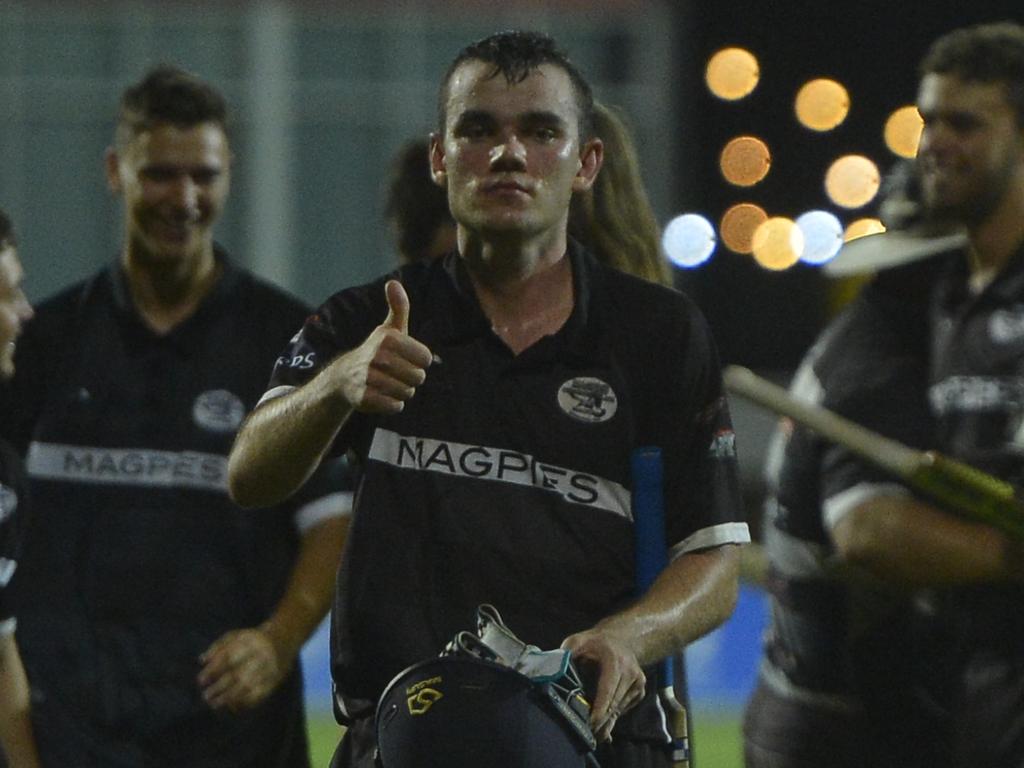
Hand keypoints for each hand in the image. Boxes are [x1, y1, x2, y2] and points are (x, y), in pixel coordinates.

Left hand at [197, 625, 291, 711]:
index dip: (213, 669)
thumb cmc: (252, 639)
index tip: (200, 680)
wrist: (285, 638)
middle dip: (219, 687)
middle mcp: (261, 654)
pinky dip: (245, 702)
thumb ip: (218, 646)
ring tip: (215, 704)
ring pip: (248, 686)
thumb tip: (202, 661)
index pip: (228, 656)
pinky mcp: (276, 679)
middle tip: (206, 696)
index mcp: (249, 641)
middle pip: (238, 673)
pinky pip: (260, 694)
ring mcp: (270, 668)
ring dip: (229, 697)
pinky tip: (233, 706)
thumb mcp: (236, 635)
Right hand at [330, 280, 432, 413]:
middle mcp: (377, 357)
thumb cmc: (377, 351)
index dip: (419, 361)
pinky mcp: (364, 397)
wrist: (344, 377)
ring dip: (402, 392)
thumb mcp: (389, 329)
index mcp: (388, 339)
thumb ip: (398, 307)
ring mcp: (369, 378)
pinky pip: (395, 406)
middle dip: (411, 378)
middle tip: (396, 373)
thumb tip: (393, 282)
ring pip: (408, 392)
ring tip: (388, 384)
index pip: (426, 358)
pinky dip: (393, 404)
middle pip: (418, 377)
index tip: (406, 358)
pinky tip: (382, 396)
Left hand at [561, 627, 645, 742]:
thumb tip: (552, 672)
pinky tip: (600, 708)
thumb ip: (565, 655)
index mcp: (615, 661)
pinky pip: (622, 709)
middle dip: (598, 721)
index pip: (607, 691)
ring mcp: (638, 683)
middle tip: (583, 731)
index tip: (589, 725)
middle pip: (613, 705)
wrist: (619, 639)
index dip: (598, 711)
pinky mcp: (640, 691)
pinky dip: (610, 713)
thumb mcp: (577, 642)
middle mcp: (630, 672)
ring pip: (618, 710)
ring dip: (604, 719)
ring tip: (588, 721)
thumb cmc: (593, 643)